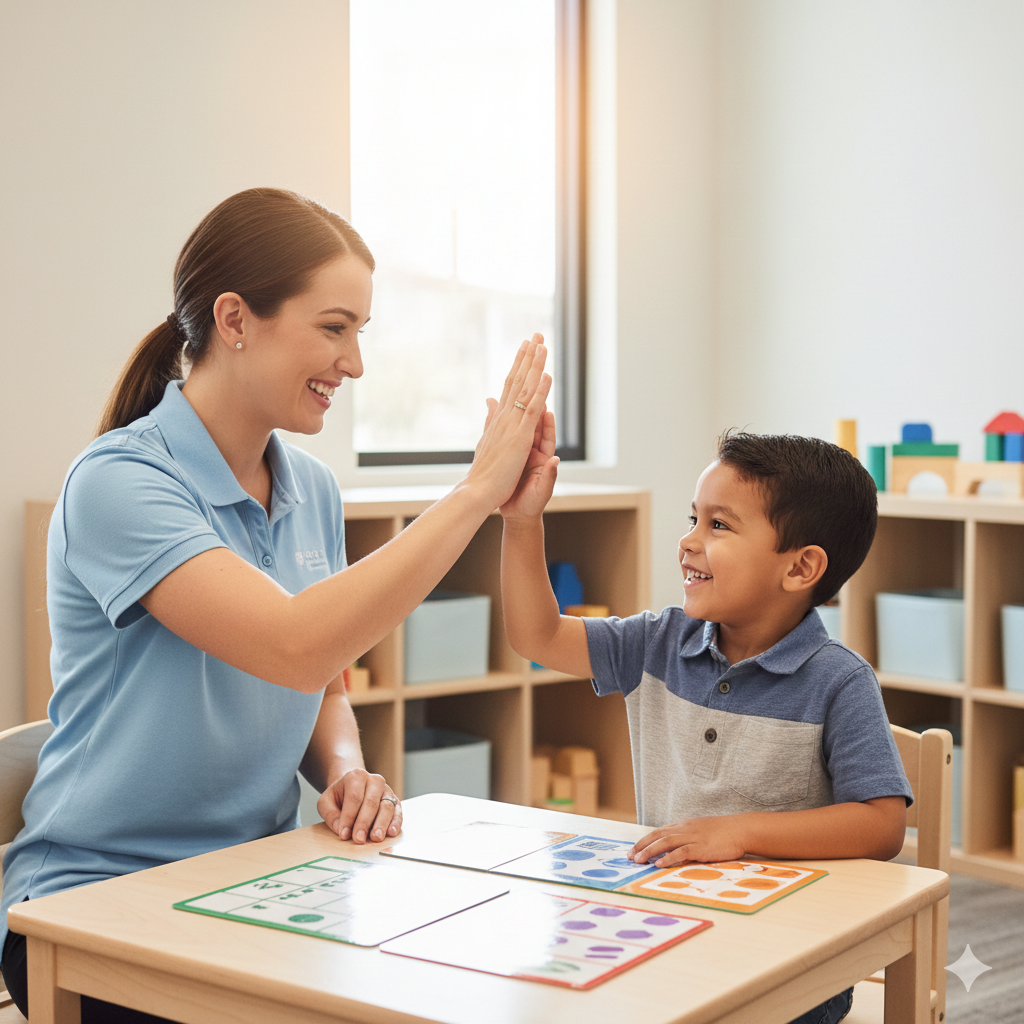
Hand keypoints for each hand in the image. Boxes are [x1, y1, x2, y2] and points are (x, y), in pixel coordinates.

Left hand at [317, 768, 401, 843]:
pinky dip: (396, 822)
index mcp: (356, 776)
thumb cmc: (339, 796)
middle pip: (371, 802)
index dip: (349, 817)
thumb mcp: (326, 801)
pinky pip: (398, 811)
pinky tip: (391, 832)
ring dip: (381, 824)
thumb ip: (330, 814)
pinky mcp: (395, 801)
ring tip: (376, 837)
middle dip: (364, 823)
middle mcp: (374, 781)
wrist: (353, 787)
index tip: (344, 834)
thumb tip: (341, 829)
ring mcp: (386, 790)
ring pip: (387, 807)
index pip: (354, 797)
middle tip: (359, 839)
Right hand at [468, 335, 552, 508]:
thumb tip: (489, 400)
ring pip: (525, 389)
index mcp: (499, 419)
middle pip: (517, 380)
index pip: (510, 385)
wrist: (477, 492)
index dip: (518, 364)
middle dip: (527, 356)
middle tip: (535, 334)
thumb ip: (490, 417)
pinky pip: (531, 409)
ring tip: (542, 345)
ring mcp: (512, 425)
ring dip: (534, 366)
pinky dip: (539, 391)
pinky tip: (546, 375)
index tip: (525, 346)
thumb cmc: (484, 473)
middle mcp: (504, 417)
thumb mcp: (487, 439)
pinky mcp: (519, 437)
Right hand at [499, 406, 558, 520]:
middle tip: (534, 394)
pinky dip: (505, 425)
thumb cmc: (531, 506)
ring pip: (520, 430)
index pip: (546, 438)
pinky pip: (507, 437)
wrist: (516, 516)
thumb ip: (549, 476)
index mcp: (543, 460)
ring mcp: (521, 455)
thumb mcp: (541, 491)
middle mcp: (533, 455)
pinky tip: (499, 412)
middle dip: (535, 411)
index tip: (547, 410)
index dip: (547, 424)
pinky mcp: (509, 457)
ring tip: (518, 398)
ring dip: (519, 415)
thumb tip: (555, 460)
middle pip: (534, 429)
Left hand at [629, 815, 746, 866]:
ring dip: (649, 851)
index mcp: (683, 825)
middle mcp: (684, 829)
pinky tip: (659, 863)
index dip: (644, 841)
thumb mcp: (700, 831)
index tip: (633, 850)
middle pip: (657, 836)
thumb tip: (675, 850)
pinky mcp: (700, 847)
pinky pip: (681, 851)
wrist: (739, 829)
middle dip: (641, 846)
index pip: (658, 832)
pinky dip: (668, 857)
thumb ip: (687, 838)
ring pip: (665, 842)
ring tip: (638, 860)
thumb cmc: (722, 833)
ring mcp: (692, 837)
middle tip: (630, 856)